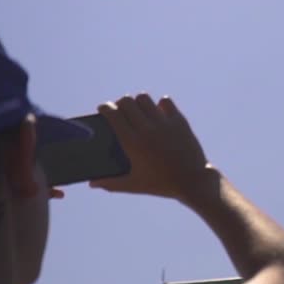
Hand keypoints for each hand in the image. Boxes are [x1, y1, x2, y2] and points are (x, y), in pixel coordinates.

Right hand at [87, 93, 219, 204]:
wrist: (192, 181)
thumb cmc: (161, 185)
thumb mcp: (134, 185)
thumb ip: (110, 183)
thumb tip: (91, 184)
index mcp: (132, 142)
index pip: (113, 114)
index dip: (105, 108)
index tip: (103, 109)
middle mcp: (146, 129)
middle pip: (127, 101)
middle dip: (120, 103)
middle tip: (121, 111)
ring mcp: (164, 123)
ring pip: (144, 98)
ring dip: (138, 102)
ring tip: (139, 111)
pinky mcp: (179, 121)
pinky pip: (165, 101)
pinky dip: (160, 105)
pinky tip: (158, 114)